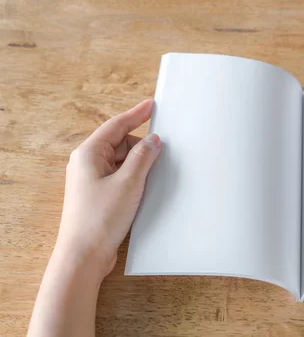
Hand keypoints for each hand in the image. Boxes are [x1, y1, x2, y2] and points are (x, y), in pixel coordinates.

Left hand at [56, 99, 161, 276]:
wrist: (84, 255)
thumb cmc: (100, 218)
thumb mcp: (129, 182)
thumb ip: (143, 157)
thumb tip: (153, 140)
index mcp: (88, 154)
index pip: (116, 125)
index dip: (136, 114)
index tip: (152, 105)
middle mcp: (87, 164)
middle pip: (120, 143)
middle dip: (141, 146)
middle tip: (162, 152)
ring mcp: (91, 180)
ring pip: (121, 161)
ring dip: (139, 164)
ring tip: (154, 174)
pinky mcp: (98, 195)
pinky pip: (120, 177)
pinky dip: (134, 177)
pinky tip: (145, 186)